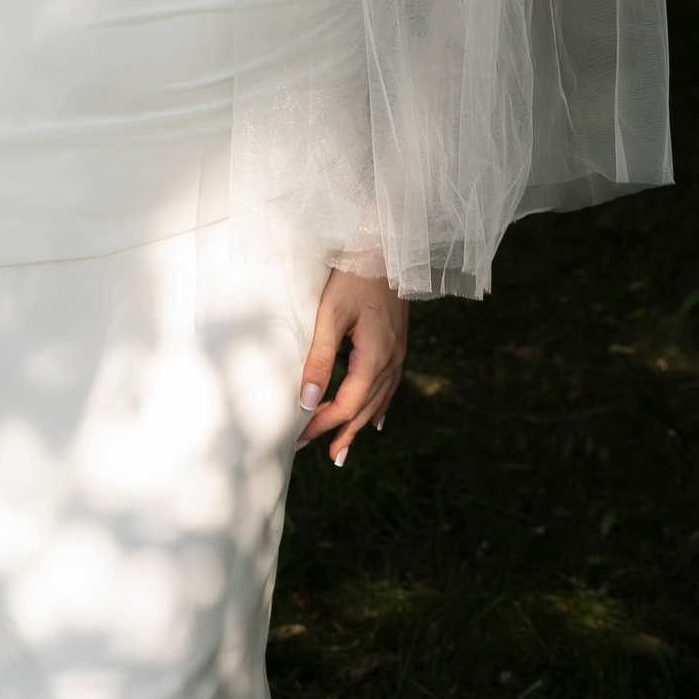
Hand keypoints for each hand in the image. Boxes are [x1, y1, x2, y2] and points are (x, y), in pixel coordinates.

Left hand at [295, 268, 407, 466]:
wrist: (386, 243)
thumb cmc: (354, 274)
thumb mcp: (330, 314)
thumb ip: (319, 359)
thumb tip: (308, 403)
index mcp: (375, 357)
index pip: (346, 405)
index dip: (322, 425)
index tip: (299, 438)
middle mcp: (392, 360)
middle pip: (365, 408)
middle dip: (341, 432)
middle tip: (321, 456)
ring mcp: (399, 352)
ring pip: (379, 400)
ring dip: (360, 425)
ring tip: (343, 448)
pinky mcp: (398, 342)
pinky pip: (390, 385)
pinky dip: (379, 405)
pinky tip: (375, 416)